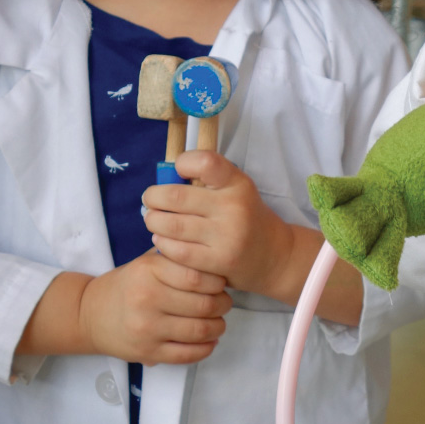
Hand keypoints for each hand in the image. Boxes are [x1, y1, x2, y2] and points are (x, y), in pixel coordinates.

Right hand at [78, 250, 231, 364]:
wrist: (90, 315)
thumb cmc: (128, 284)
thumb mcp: (147, 262)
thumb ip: (178, 258)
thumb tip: (216, 259)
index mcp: (149, 271)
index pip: (197, 277)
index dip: (218, 282)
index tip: (222, 283)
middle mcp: (147, 299)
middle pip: (203, 305)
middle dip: (223, 305)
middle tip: (225, 303)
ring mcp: (146, 328)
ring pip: (199, 331)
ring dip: (218, 327)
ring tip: (219, 322)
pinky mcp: (147, 352)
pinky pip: (187, 355)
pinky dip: (206, 349)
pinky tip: (210, 341)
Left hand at [145, 151, 364, 323]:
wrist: (275, 256)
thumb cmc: (246, 218)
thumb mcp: (237, 191)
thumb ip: (207, 182)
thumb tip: (163, 179)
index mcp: (238, 183)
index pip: (205, 162)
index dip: (183, 162)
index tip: (179, 171)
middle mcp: (234, 207)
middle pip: (176, 196)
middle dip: (153, 197)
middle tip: (149, 200)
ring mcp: (227, 236)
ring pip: (172, 226)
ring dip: (153, 221)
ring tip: (153, 220)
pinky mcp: (219, 261)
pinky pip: (178, 251)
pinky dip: (162, 244)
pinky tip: (162, 240)